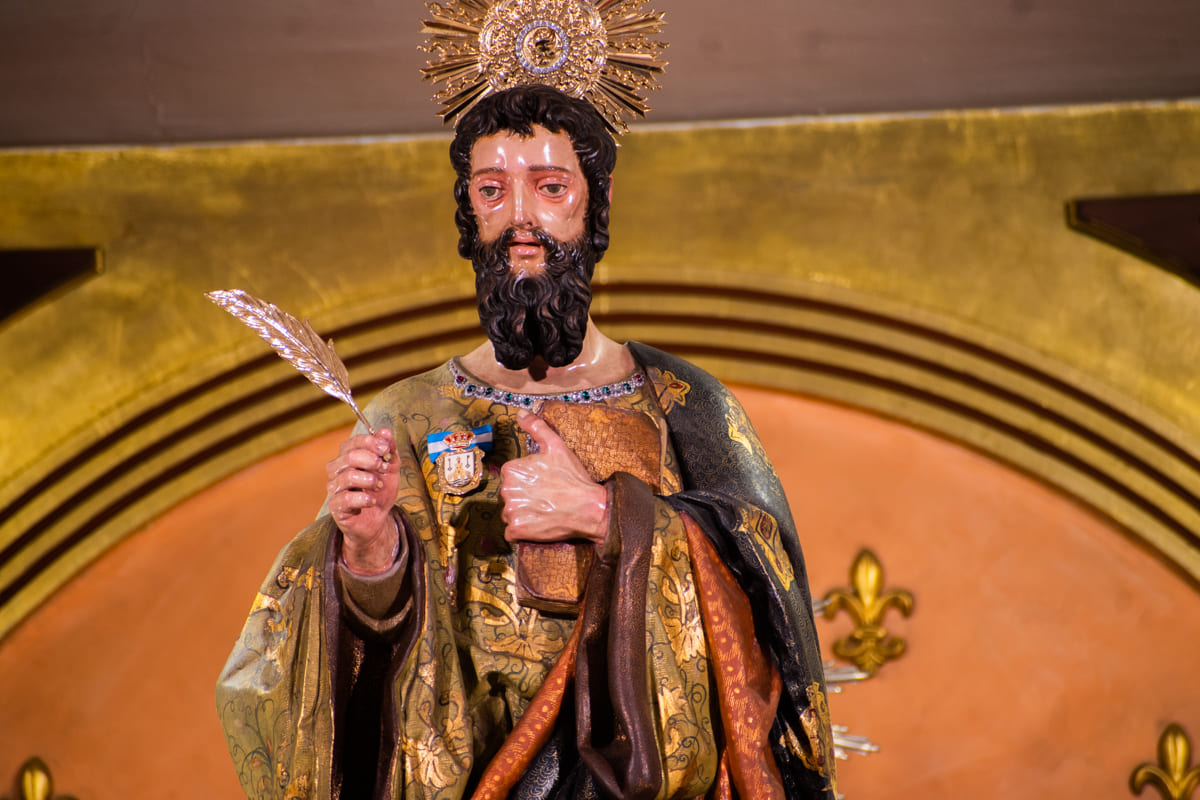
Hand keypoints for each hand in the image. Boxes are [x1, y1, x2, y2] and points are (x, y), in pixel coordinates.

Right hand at [326, 427, 399, 573]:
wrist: (378, 518)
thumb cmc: (380, 490)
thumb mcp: (391, 468)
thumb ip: (389, 450)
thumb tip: (386, 431)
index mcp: (348, 456)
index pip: (354, 442)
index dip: (371, 442)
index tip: (386, 449)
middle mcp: (337, 469)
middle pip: (350, 456)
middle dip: (371, 460)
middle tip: (384, 468)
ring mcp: (335, 488)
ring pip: (348, 476)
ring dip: (369, 480)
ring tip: (379, 486)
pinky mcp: (336, 506)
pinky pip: (346, 498)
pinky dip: (364, 498)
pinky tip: (372, 500)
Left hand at [500, 410, 609, 545]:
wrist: (588, 508)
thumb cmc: (572, 477)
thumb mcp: (556, 446)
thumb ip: (536, 427)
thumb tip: (520, 413)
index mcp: (512, 469)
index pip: (512, 477)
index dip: (528, 481)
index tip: (543, 482)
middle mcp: (506, 490)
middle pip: (510, 495)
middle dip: (523, 497)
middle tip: (545, 497)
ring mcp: (511, 512)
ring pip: (510, 513)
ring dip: (523, 513)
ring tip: (544, 510)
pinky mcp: (517, 530)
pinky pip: (512, 531)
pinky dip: (523, 530)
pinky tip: (539, 523)